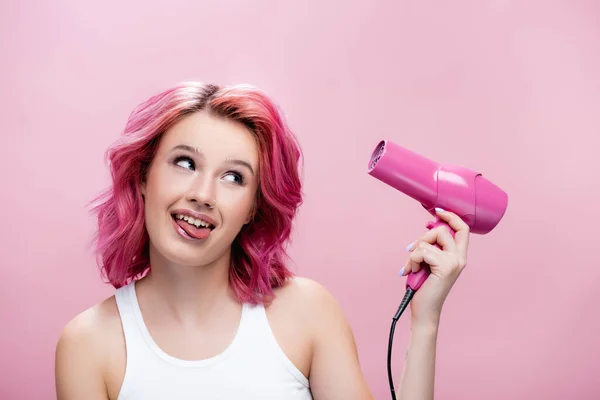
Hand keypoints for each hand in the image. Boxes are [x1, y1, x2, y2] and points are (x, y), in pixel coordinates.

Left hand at [399, 208, 470, 324]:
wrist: (424, 310)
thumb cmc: (423, 287)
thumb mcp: (428, 261)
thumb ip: (432, 246)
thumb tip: (428, 225)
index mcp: (458, 256)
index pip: (463, 228)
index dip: (451, 216)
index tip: (437, 211)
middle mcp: (460, 258)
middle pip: (442, 230)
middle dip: (423, 237)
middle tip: (413, 251)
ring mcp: (454, 262)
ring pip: (429, 240)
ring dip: (414, 252)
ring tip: (412, 266)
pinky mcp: (444, 267)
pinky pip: (422, 251)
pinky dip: (412, 261)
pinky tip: (412, 272)